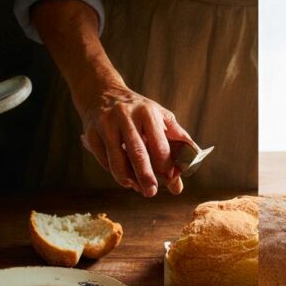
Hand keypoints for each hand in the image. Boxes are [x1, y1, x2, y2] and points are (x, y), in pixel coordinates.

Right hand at [76, 84, 192, 196]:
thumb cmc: (137, 110)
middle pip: (137, 153)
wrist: (101, 93)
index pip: (159, 144)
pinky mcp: (91, 135)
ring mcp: (106, 125)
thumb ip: (178, 137)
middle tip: (152, 192)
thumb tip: (194, 159)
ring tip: (137, 187)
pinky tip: (125, 178)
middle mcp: (125, 117)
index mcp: (147, 112)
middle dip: (146, 176)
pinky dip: (115, 172)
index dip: (165, 164)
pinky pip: (104, 160)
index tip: (170, 178)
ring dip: (128, 178)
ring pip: (117, 160)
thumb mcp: (160, 115)